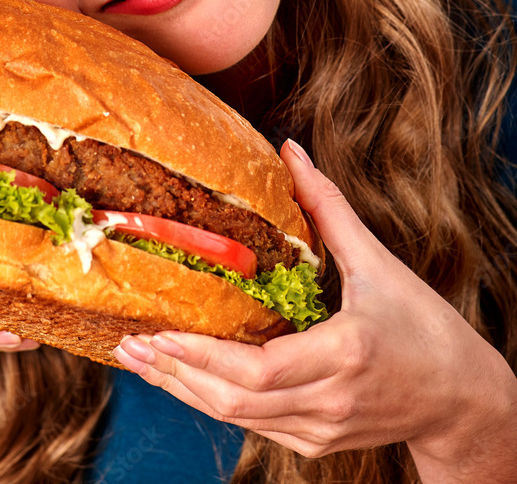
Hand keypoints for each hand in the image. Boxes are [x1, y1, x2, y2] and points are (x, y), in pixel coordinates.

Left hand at [112, 140, 516, 475]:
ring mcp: (321, 429)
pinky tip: (185, 380)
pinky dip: (214, 403)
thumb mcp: (379, 263)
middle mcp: (328, 400)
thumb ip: (328, 207)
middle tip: (129, 343)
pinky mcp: (317, 442)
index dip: (202, 354)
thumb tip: (291, 151)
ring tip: (141, 361)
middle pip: (234, 399)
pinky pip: (254, 426)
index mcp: (344, 353)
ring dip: (184, 390)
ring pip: (237, 418)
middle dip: (174, 372)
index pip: (258, 368)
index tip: (159, 331)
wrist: (464, 400)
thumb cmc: (426, 328)